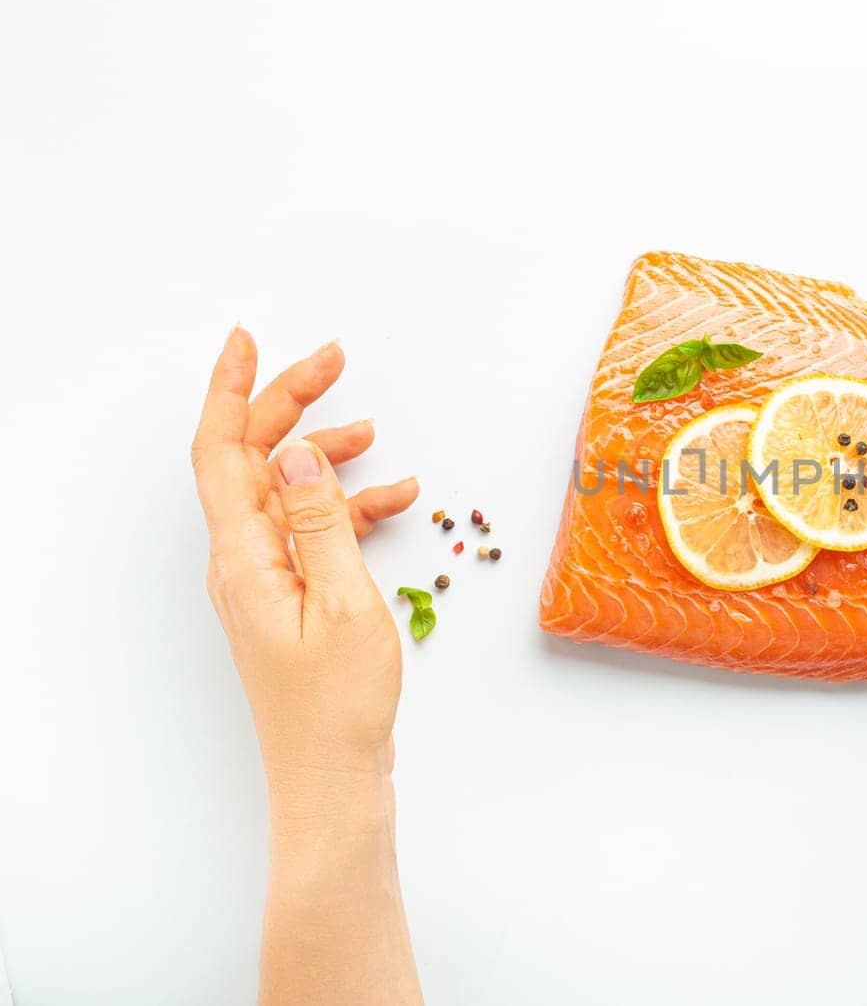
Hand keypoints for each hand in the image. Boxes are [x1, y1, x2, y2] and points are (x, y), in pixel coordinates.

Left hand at [190, 327, 418, 801]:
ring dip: (324, 451)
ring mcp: (265, 579)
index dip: (233, 389)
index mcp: (245, 556)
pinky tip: (394, 498)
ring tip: (373, 428)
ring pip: (285, 489)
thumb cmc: (337, 704)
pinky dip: (350, 505)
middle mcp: (243, 560)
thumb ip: (320, 519)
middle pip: (252, 459)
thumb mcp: (343, 600)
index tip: (251, 340)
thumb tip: (295, 450)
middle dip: (289, 403)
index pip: (223, 451)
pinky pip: (312, 529)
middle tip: (333, 361)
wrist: (332, 775)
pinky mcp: (290, 596)